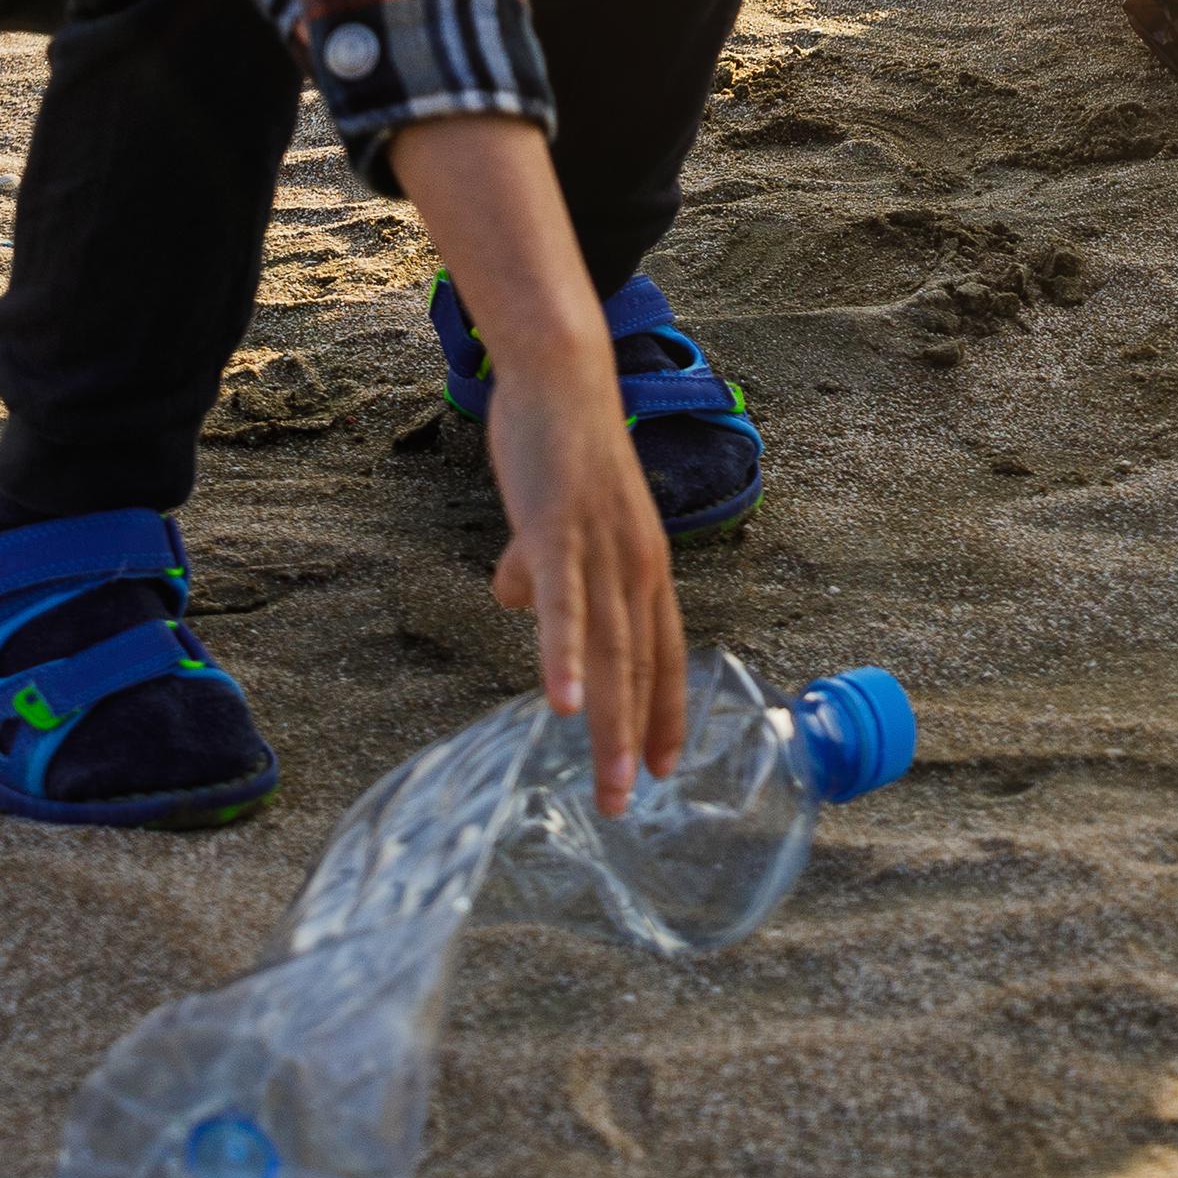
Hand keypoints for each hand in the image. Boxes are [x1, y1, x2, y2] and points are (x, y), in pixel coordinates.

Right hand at [390, 112, 684, 812]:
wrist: (560, 372)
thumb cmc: (559, 447)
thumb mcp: (555, 520)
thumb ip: (541, 565)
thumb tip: (515, 599)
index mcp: (643, 563)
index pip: (663, 651)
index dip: (663, 710)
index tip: (663, 769)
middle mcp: (637, 562)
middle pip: (641, 665)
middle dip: (635, 740)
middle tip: (626, 805)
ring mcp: (602, 547)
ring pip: (610, 648)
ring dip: (609, 721)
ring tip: (607, 783)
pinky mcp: (560, 529)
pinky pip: (565, 605)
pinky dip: (567, 656)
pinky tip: (564, 705)